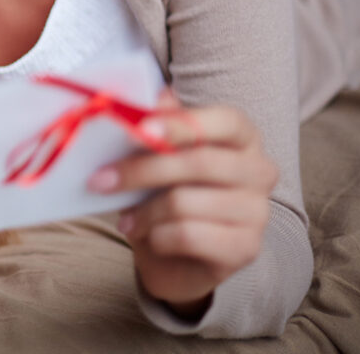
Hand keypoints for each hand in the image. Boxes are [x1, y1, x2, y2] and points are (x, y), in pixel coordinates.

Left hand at [87, 90, 277, 317]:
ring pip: (185, 203)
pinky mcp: (246, 247)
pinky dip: (157, 237)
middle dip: (140, 171)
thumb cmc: (166, 195)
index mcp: (242, 137)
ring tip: (127, 219)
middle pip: (198, 163)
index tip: (141, 129)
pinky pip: (188, 235)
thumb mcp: (157, 157)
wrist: (178, 258)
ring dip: (144, 212)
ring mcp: (257, 211)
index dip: (182, 124)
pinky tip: (149, 237)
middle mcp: (259, 170)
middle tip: (100, 180)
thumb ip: (156, 126)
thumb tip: (145, 102)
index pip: (225, 120)